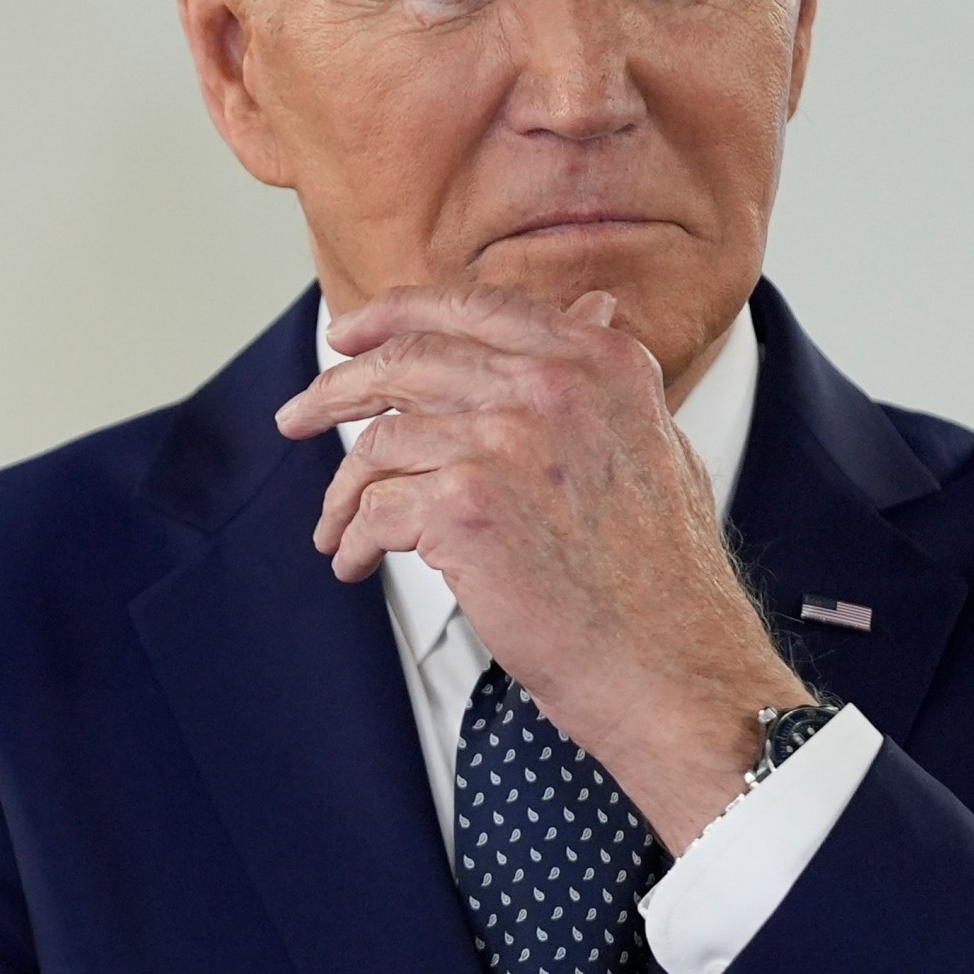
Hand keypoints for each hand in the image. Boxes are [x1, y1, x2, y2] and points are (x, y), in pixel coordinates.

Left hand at [274, 283, 809, 851]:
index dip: (393, 313)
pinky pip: (375, 511)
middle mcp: (549, 384)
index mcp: (595, 360)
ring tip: (336, 526)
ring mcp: (503, 441)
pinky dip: (355, 541)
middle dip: (334, 389)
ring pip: (380, 442)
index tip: (349, 334)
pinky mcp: (462, 508)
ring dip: (343, 489)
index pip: (471, 307)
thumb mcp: (656, 440)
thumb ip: (608, 372)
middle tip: (299, 414)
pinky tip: (358, 563)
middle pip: (406, 362)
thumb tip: (593, 308)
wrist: (674, 666)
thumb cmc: (666, 578)